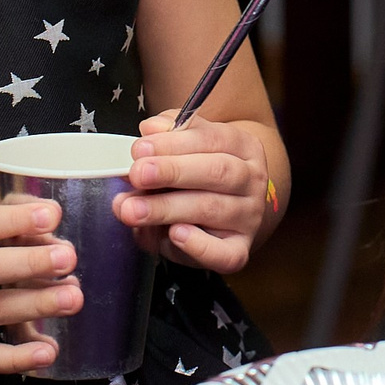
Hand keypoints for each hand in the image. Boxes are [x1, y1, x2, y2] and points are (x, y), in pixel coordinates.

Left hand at [121, 112, 277, 272]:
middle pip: (217, 171)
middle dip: (173, 172)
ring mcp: (248, 217)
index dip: (174, 143)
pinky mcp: (239, 250)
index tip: (140, 149)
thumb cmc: (199, 174)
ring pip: (212, 209)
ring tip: (132, 209)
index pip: (212, 139)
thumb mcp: (186, 148)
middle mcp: (251, 180)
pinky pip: (225, 254)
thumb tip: (150, 130)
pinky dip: (199, 246)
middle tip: (138, 174)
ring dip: (167, 208)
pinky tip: (175, 234)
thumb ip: (167, 136)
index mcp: (243, 147)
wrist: (229, 210)